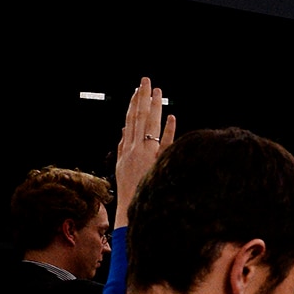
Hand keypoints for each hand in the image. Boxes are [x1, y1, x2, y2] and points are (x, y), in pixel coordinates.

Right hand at [114, 77, 175, 228]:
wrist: (132, 213)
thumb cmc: (131, 191)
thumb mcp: (122, 166)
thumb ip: (123, 147)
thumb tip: (123, 131)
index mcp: (126, 150)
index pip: (130, 122)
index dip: (133, 104)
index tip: (138, 89)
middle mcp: (134, 150)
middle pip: (138, 119)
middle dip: (141, 99)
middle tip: (146, 80)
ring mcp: (145, 156)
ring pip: (148, 128)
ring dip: (152, 109)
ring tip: (157, 91)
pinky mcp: (156, 165)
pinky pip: (163, 145)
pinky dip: (167, 131)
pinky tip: (172, 117)